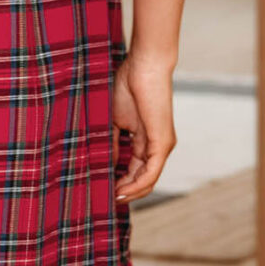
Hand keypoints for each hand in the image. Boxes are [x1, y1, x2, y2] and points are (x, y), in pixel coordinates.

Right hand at [111, 51, 176, 204]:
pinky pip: (151, 173)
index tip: (102, 189)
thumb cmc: (128, 85)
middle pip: (142, 180)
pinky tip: (120, 190)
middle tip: (103, 200)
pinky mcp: (162, 143)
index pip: (135, 170)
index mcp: (146, 140)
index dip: (120, 183)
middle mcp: (158, 146)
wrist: (144, 66)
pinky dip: (136, 185)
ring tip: (110, 198)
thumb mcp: (114, 121)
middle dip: (124, 192)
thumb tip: (102, 165)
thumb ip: (111, 143)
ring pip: (148, 181)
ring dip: (130, 193)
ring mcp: (162, 146)